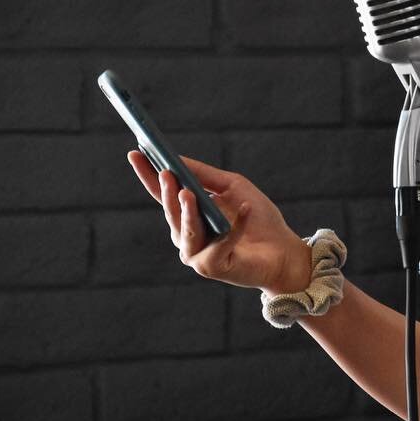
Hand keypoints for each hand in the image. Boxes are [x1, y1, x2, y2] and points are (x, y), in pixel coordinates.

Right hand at [126, 151, 311, 294]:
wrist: (284, 250)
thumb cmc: (258, 217)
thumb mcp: (232, 187)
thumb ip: (204, 175)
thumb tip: (176, 159)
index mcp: (188, 216)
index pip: (162, 194)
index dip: (148, 175)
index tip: (135, 153)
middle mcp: (187, 237)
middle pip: (172, 212)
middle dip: (168, 193)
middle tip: (165, 173)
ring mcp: (197, 255)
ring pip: (186, 231)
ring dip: (188, 212)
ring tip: (188, 193)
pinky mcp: (213, 267)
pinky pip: (221, 243)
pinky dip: (235, 225)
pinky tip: (245, 207)